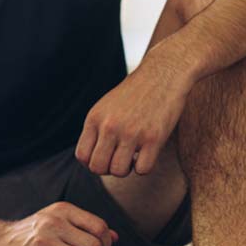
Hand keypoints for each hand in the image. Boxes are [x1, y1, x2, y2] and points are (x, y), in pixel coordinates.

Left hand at [75, 60, 189, 176]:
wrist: (163, 74)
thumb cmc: (134, 94)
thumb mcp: (105, 107)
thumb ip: (96, 130)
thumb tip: (90, 160)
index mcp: (94, 119)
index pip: (82, 156)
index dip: (92, 162)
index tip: (105, 156)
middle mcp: (110, 127)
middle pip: (97, 167)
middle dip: (107, 169)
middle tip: (119, 158)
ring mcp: (132, 133)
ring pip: (118, 171)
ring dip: (126, 169)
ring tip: (133, 156)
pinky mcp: (154, 137)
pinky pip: (142, 169)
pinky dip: (144, 167)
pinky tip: (147, 154)